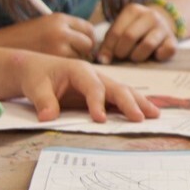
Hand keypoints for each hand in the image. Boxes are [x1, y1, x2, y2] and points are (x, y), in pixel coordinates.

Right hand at [1, 13, 95, 58]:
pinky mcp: (52, 60)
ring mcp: (57, 46)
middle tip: (74, 56)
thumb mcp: (46, 26)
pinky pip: (69, 65)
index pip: (88, 29)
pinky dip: (66, 67)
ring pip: (80, 56)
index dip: (88, 38)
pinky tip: (54, 67)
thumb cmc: (24, 38)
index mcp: (60, 18)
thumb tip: (91, 41)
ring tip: (60, 60)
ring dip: (75, 60)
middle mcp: (61, 30)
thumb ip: (67, 30)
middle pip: (88, 43)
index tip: (83, 45)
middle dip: (85, 51)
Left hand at [12, 52, 160, 122]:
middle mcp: (96, 75)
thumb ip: (43, 101)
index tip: (100, 120)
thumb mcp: (34, 87)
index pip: (94, 87)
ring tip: (155, 115)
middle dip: (130, 103)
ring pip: (124, 92)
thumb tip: (48, 117)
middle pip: (117, 88)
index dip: (98, 103)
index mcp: (80, 70)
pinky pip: (121, 98)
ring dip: (140, 103)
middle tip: (140, 118)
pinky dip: (134, 105)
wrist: (35, 69)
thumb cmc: (36, 76)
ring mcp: (101, 83)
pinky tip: (146, 113)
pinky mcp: (102, 92)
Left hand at [96, 3, 177, 63]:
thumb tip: (102, 60)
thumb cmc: (134, 30)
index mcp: (133, 10)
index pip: (116, 32)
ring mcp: (163, 27)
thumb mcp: (120, 30)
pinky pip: (167, 51)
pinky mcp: (173, 40)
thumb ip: (109, 43)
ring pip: (148, 44)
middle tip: (121, 56)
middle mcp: (150, 15)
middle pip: (130, 36)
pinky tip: (154, 55)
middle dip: (122, 51)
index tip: (105, 58)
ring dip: (137, 56)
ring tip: (134, 57)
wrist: (160, 24)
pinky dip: (159, 56)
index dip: (108, 48)